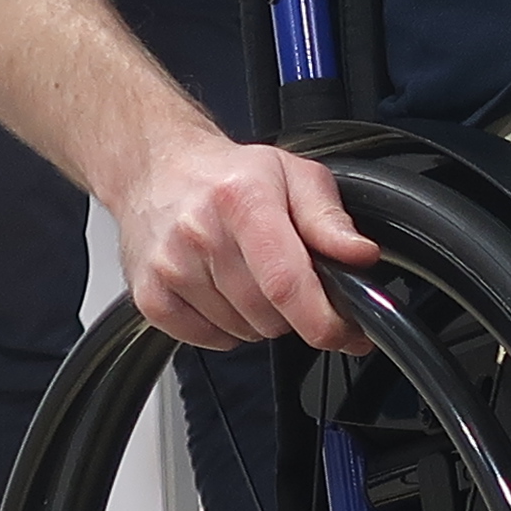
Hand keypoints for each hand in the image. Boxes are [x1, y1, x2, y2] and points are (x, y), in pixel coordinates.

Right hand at [116, 129, 381, 350]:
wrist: (157, 169)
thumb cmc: (229, 176)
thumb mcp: (294, 176)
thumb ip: (330, 219)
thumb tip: (360, 255)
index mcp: (242, 200)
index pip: (287, 283)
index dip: (325, 321)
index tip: (347, 332)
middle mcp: (200, 234)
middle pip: (269, 315)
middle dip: (293, 311)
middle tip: (286, 277)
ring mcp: (170, 268)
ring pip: (243, 332)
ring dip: (258, 318)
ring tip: (247, 274)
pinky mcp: (149, 296)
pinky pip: (210, 341)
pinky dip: (225, 328)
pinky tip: (221, 291)